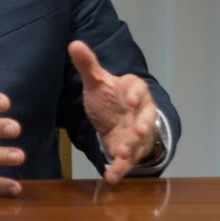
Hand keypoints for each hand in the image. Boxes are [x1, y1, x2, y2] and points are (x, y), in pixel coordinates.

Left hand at [68, 40, 156, 184]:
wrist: (117, 117)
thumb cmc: (110, 96)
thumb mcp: (97, 80)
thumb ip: (87, 64)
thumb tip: (74, 43)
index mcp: (134, 90)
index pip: (138, 89)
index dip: (134, 94)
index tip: (127, 99)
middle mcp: (140, 113)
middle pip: (145, 119)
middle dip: (142, 126)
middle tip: (137, 131)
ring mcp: (137, 134)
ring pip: (137, 143)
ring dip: (130, 149)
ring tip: (121, 156)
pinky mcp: (130, 151)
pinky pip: (127, 161)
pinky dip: (120, 169)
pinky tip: (110, 177)